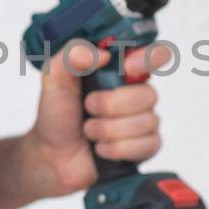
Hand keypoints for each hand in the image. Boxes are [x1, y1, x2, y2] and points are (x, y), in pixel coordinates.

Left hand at [23, 40, 167, 196]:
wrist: (53, 154)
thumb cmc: (58, 114)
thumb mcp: (53, 78)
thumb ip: (71, 55)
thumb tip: (103, 54)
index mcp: (119, 71)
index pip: (156, 55)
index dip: (151, 57)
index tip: (128, 67)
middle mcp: (135, 93)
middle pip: (149, 94)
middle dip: (112, 104)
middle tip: (88, 106)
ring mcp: (143, 121)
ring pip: (147, 121)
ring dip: (109, 129)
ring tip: (89, 130)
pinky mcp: (144, 147)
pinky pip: (147, 145)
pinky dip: (117, 148)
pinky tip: (101, 147)